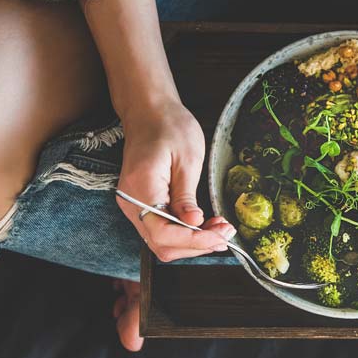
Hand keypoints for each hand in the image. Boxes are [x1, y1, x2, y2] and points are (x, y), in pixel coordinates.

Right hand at [115, 101, 234, 261]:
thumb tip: (194, 223)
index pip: (164, 232)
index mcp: (142, 187)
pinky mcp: (140, 204)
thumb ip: (186, 196)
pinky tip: (205, 226)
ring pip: (161, 241)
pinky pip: (160, 229)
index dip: (194, 240)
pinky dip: (183, 233)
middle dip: (196, 245)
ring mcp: (133, 204)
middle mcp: (131, 201)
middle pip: (161, 243)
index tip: (220, 236)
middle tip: (226, 233)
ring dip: (191, 242)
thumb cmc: (169, 127)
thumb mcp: (187, 159)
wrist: (149, 112)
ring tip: (219, 230)